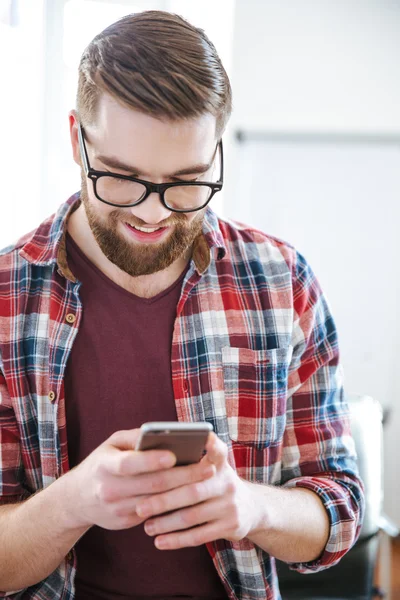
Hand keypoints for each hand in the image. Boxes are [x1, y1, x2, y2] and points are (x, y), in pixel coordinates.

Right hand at [61, 429, 215, 530]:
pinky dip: (176, 503)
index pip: (129, 464)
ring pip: (158, 501)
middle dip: (183, 476)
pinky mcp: (126, 522)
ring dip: (185, 491)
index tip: (174, 454)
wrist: (77, 499)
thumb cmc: (102, 463)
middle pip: (152, 484)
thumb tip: (163, 434)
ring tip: (206, 479)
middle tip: (208, 468)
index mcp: (105, 465)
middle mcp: (110, 489)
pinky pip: (155, 513)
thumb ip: (135, 438)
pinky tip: (194, 494)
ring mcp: (118, 509)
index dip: (151, 460)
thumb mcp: (111, 444)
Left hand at [135, 432, 257, 548]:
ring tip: (146, 527)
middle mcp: (227, 481)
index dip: (211, 443)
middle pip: (193, 491)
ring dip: (166, 523)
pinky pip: (199, 536)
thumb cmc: (215, 483)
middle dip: (164, 500)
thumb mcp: (211, 468)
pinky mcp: (231, 526)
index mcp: (220, 463)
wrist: (250, 508)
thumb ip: (190, 463)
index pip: (218, 450)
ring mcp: (231, 505)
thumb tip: (151, 463)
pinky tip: (160, 541)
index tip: (202, 438)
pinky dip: (177, 540)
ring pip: (193, 516)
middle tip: (140, 507)